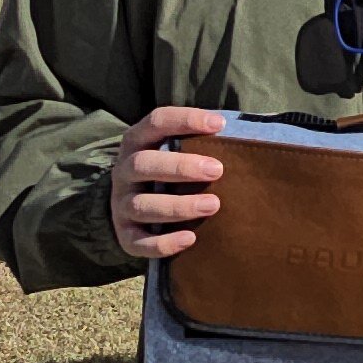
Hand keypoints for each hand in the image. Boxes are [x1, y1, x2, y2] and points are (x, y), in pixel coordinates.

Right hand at [109, 106, 230, 256]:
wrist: (130, 206)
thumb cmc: (166, 172)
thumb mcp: (172, 150)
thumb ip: (198, 140)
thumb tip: (241, 133)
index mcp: (136, 141)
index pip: (156, 122)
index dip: (185, 120)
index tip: (219, 124)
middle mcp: (123, 171)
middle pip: (143, 164)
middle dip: (180, 167)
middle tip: (216, 170)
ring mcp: (121, 204)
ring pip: (142, 205)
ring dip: (178, 206)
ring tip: (213, 205)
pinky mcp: (125, 235)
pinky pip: (138, 242)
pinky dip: (164, 243)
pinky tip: (190, 238)